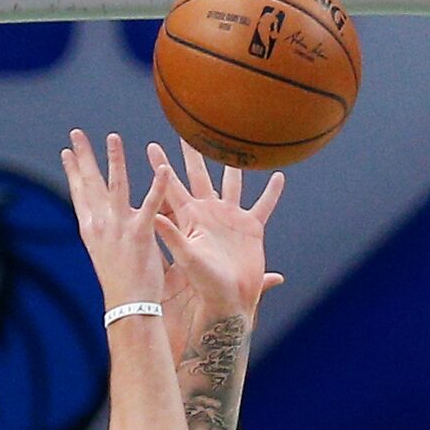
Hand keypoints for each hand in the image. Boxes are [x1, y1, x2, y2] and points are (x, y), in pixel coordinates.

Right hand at [60, 130, 169, 310]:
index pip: (79, 194)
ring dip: (114, 159)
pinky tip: (163, 168)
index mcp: (91, 230)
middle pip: (89, 183)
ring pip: (116, 185)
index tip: (67, 153)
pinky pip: (151, 204)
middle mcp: (100, 225)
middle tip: (75, 133)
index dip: (73, 172)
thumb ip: (105, 234)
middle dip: (83, 156)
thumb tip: (102, 224)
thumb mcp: (105, 255)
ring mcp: (119, 228)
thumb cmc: (121, 285)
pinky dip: (158, 185)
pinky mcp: (140, 234)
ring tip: (113, 137)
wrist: (128, 307)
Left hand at [149, 141, 283, 341]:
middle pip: (200, 176)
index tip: (150, 146)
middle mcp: (210, 213)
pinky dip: (271, 192)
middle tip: (186, 130)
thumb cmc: (204, 283)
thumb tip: (153, 217)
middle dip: (193, 155)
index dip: (162, 168)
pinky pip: (264, 205)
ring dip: (233, 165)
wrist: (231, 298)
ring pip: (232, 183)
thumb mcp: (186, 257)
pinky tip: (278, 175)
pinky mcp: (252, 227)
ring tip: (234, 144)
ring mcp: (231, 218)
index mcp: (191, 218)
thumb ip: (172, 236)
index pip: (172, 187)